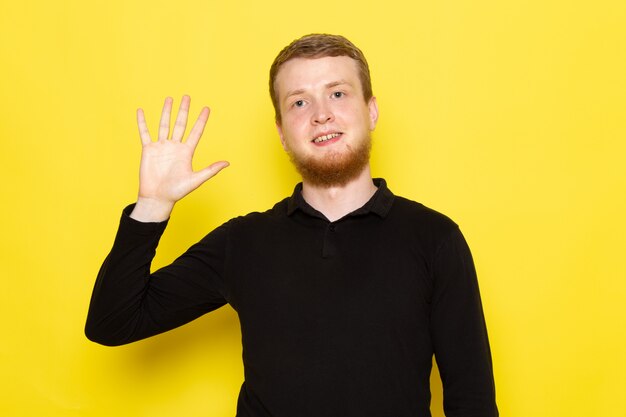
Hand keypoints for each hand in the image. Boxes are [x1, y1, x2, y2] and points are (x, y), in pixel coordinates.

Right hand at [130, 96, 228, 221]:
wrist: (157, 198)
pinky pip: (144, 133)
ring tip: (170, 99)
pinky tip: (140, 111)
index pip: (196, 132)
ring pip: (164, 125)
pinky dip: (142, 122)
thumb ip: (210, 170)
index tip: (206, 108)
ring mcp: (161, 147)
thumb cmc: (176, 191)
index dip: (201, 120)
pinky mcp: (148, 150)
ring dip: (166, 112)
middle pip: (180, 124)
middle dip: (184, 111)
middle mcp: (175, 147)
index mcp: (187, 152)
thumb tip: (227, 163)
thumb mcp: (196, 180)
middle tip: (187, 97)